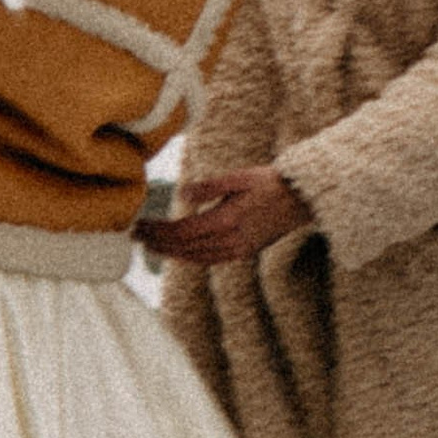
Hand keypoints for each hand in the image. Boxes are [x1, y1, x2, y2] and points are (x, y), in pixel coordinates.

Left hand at [137, 169, 312, 265]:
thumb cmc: (270, 183)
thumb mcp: (238, 178)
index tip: (140, 227)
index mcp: (227, 221)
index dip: (158, 232)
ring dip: (171, 253)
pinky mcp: (244, 252)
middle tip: (136, 236)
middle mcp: (231, 241)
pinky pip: (210, 260)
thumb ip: (208, 187)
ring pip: (196, 257)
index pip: (183, 232)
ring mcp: (238, 250)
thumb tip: (182, 196)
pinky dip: (190, 257)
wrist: (301, 199)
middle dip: (158, 243)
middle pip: (185, 247)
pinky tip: (180, 252)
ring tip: (152, 245)